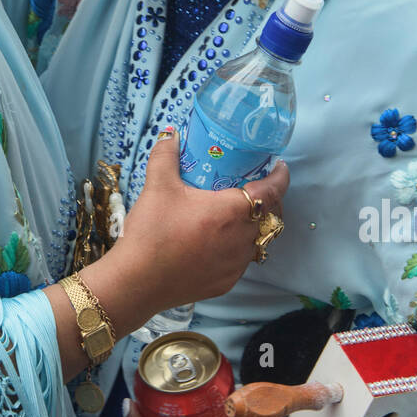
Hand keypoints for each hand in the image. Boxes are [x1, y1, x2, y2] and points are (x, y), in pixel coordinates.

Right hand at [107, 132, 288, 317]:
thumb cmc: (151, 233)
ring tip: (235, 214)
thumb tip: (171, 134)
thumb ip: (166, 155)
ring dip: (253, 225)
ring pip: (258, 240)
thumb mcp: (158, 187)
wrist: (137, 282)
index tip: (278, 168)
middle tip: (255, 187)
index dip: (280, 177)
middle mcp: (242, 239)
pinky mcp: (226, 283)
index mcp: (232, 211)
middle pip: (270, 216)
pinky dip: (238, 247)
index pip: (272, 192)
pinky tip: (218, 241)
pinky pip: (242, 260)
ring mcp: (236, 265)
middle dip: (269, 200)